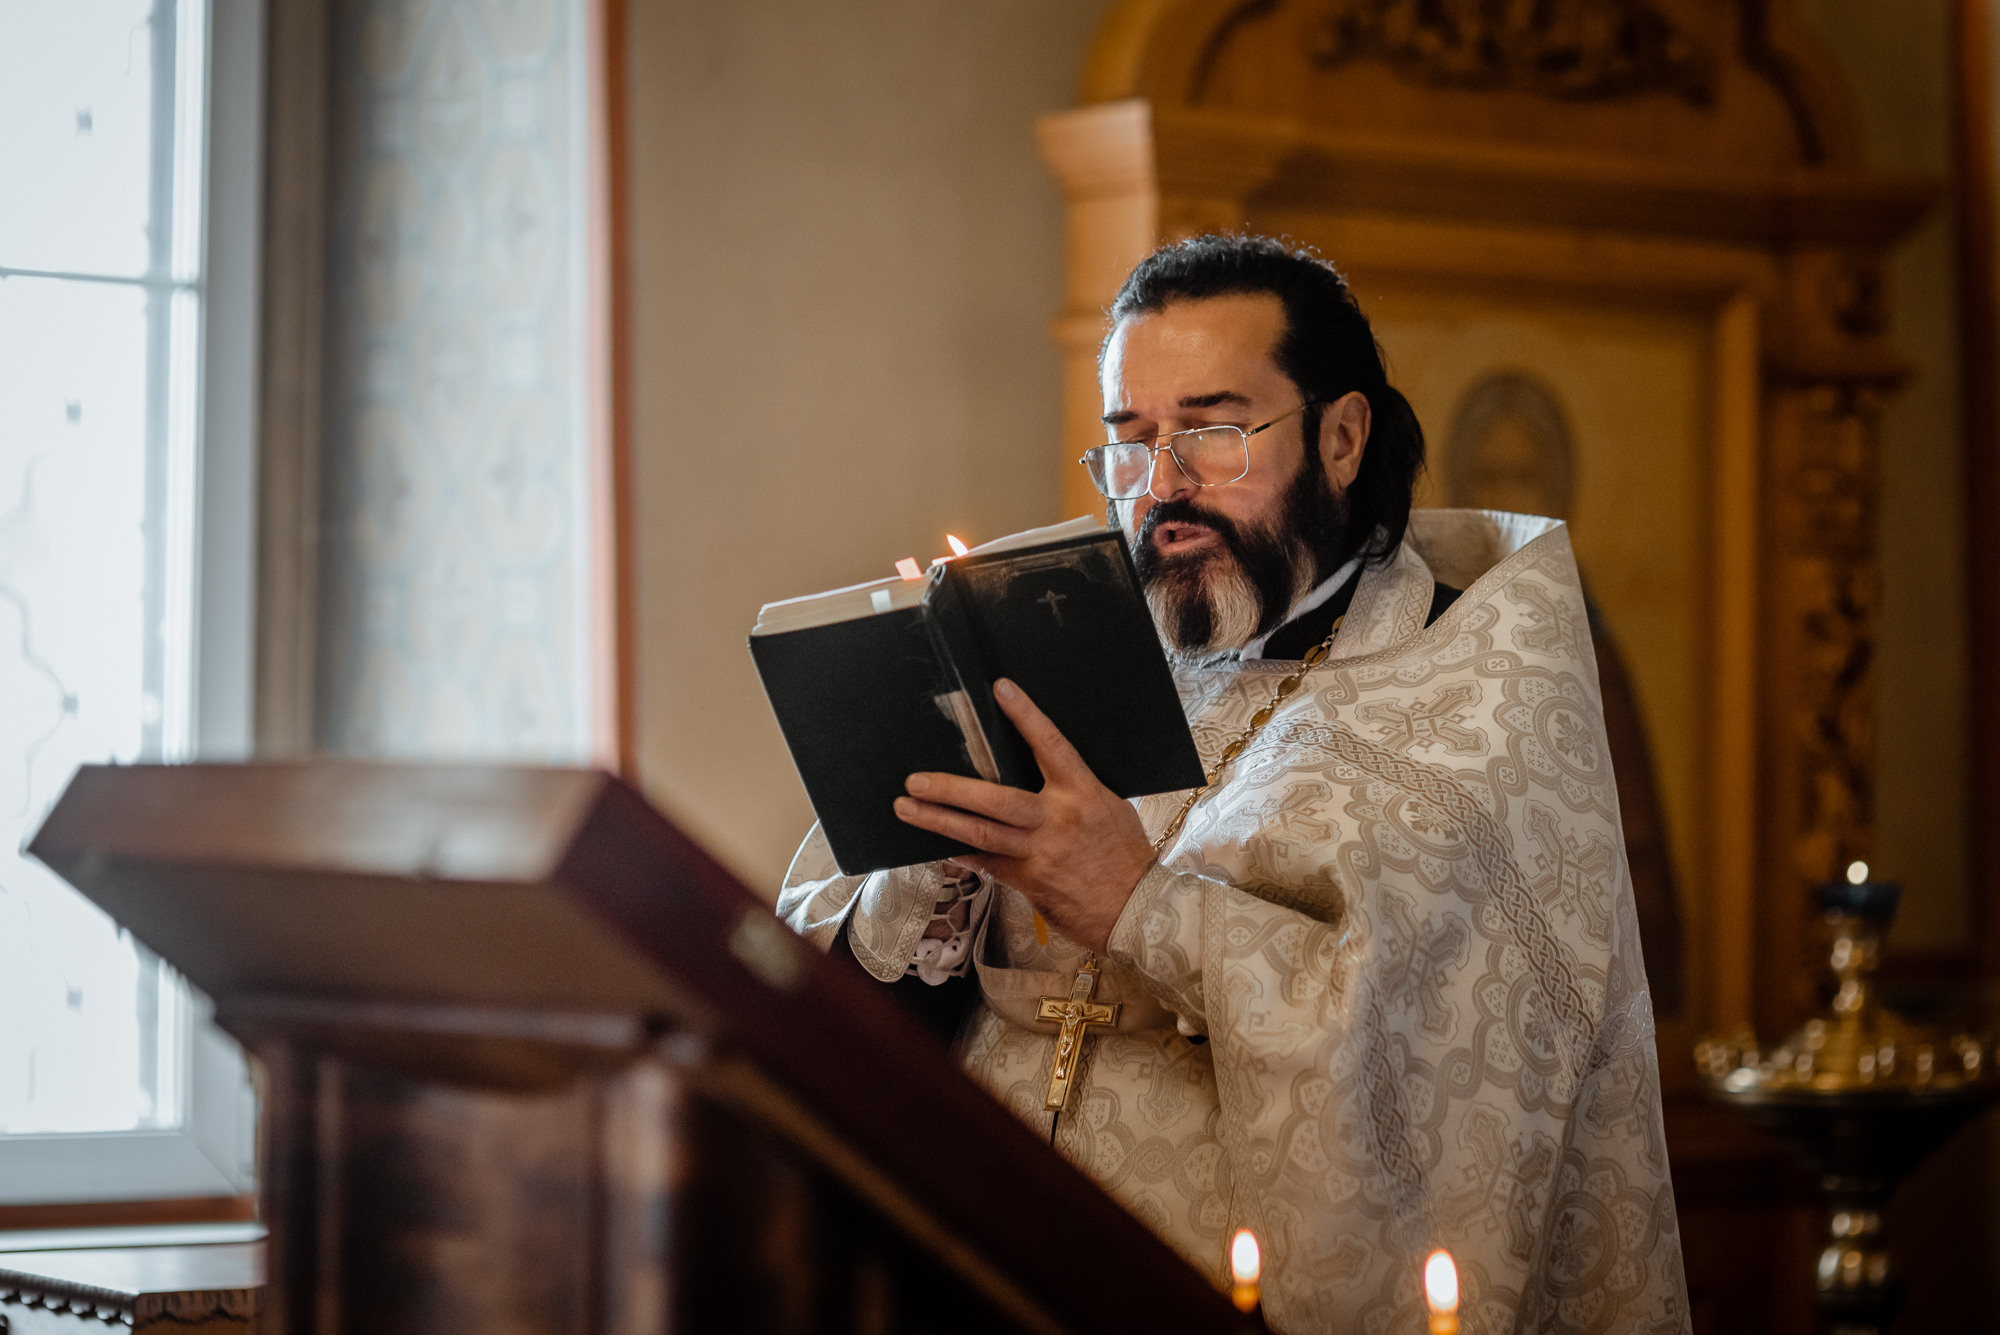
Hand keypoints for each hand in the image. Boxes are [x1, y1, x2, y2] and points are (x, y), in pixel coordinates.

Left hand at [893, 679, 1154, 951]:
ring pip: (980, 835)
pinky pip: (984, 864)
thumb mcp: (1110, 808)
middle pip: (995, 800)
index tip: (1001, 689)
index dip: (1026, 716)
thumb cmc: (1125, 855)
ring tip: (907, 808)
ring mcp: (1038, 853)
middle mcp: (1056, 820)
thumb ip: (1074, 789)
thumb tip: (1042, 767)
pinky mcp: (1027, 882)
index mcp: (1082, 794)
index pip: (1051, 746)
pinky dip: (958, 852)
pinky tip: (932, 844)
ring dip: (938, 821)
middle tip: (916, 780)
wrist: (1135, 910)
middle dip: (951, 789)